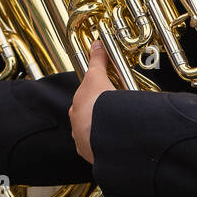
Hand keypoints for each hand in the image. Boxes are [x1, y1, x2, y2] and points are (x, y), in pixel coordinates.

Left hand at [69, 40, 115, 163]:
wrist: (99, 132)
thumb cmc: (98, 104)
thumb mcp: (98, 76)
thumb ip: (98, 60)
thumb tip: (96, 43)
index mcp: (78, 106)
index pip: (85, 101)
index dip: (97, 98)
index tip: (106, 100)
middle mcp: (77, 123)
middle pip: (88, 117)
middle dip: (101, 115)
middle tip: (117, 111)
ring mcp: (83, 139)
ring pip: (92, 133)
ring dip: (104, 131)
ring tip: (119, 128)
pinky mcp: (91, 153)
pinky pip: (98, 148)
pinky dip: (107, 144)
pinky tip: (117, 142)